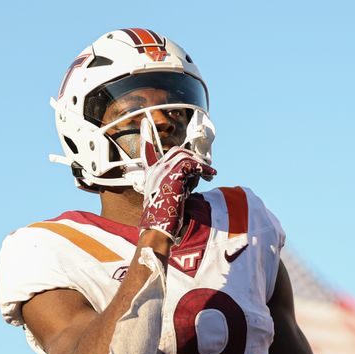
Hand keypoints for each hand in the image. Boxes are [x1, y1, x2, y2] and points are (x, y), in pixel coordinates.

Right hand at [138, 120, 214, 240]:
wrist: (158, 229)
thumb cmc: (166, 218)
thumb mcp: (172, 195)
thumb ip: (181, 182)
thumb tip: (196, 174)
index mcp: (151, 175)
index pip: (147, 151)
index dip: (145, 137)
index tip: (144, 122)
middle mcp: (155, 171)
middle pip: (176, 152)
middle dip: (193, 159)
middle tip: (206, 172)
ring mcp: (162, 172)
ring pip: (185, 157)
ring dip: (200, 165)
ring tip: (210, 176)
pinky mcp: (173, 177)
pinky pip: (192, 165)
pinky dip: (204, 169)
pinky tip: (211, 176)